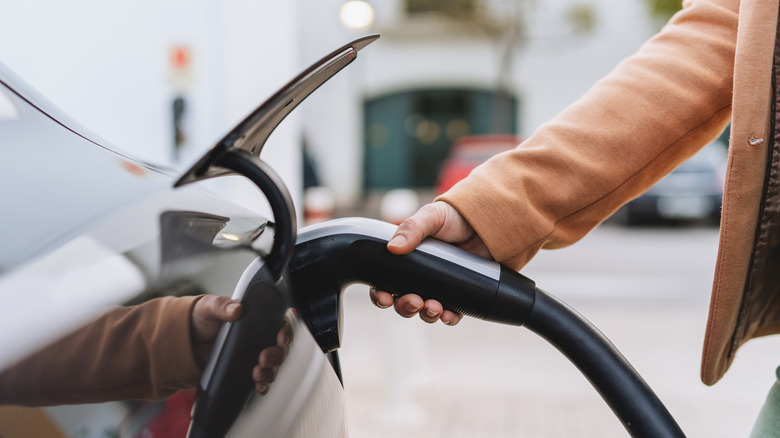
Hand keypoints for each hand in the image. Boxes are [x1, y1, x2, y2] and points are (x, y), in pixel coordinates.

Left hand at [190, 295, 292, 395]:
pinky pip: (261, 380)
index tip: (280, 339)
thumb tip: (236, 310)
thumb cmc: (201, 319)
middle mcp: (259, 338)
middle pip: (280, 348)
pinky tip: (259, 387)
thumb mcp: (208, 307)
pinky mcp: (244, 371)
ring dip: (271, 372)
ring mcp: (253, 356)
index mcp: (256, 319)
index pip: (281, 324)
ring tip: (257, 374)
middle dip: (277, 356)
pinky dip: (263, 385)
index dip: (286, 332)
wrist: (185, 342)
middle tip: (264, 358)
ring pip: (274, 366)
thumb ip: (221, 305)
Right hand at [370, 201, 490, 325]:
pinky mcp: (458, 295)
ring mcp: (438, 288)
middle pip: (402, 303)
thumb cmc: (452, 217)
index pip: (383, 284)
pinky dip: (448, 318)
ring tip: (434, 307)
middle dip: (405, 307)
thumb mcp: (431, 217)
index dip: (380, 295)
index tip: (385, 298)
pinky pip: (450, 314)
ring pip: (424, 312)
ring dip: (426, 314)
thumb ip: (411, 228)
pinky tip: (449, 315)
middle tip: (414, 302)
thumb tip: (393, 248)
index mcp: (404, 261)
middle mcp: (417, 278)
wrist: (484, 223)